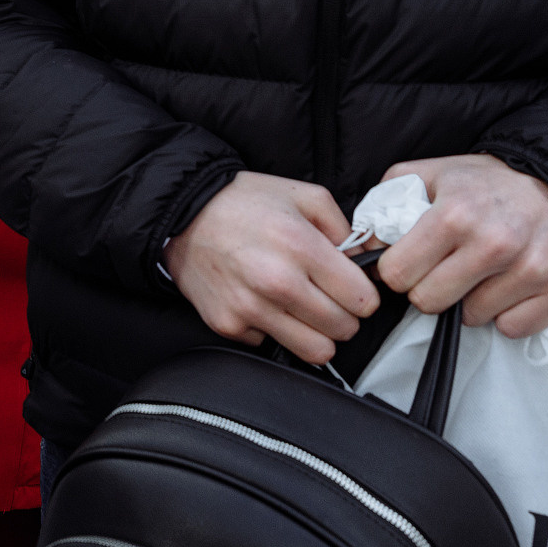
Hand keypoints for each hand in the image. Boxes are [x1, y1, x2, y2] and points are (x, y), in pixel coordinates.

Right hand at [165, 172, 377, 363]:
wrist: (183, 214)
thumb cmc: (245, 202)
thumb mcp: (304, 195)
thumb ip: (344, 228)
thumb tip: (365, 262)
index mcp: (300, 245)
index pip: (363, 300)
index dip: (363, 294)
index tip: (351, 287)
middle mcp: (276, 281)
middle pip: (344, 329)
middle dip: (343, 315)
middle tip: (328, 298)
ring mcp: (250, 308)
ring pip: (316, 351)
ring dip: (316, 333)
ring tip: (304, 311)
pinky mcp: (229, 325)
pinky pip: (272, 344)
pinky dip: (274, 329)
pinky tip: (264, 303)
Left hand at [373, 154, 547, 336]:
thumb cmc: (485, 183)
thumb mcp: (428, 176)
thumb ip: (385, 204)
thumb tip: (360, 247)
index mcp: (455, 213)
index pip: (396, 275)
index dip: (397, 271)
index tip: (410, 262)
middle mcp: (495, 242)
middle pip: (428, 302)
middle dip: (429, 288)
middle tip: (446, 268)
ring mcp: (533, 268)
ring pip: (471, 319)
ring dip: (470, 301)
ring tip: (483, 271)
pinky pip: (512, 327)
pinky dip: (506, 313)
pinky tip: (510, 285)